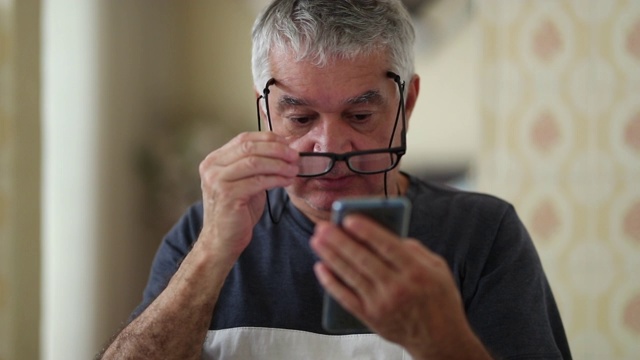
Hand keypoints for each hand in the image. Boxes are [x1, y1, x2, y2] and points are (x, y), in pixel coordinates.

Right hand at [198, 132, 298, 259]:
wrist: (222, 240)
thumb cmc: (236, 211)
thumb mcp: (243, 181)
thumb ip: (254, 165)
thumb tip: (282, 149)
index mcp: (214, 160)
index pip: (243, 139)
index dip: (267, 139)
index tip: (287, 143)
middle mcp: (212, 167)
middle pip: (249, 147)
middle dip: (276, 150)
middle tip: (295, 156)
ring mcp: (217, 181)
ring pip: (254, 163)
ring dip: (279, 164)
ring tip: (293, 169)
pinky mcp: (227, 195)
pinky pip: (257, 181)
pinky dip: (276, 179)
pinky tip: (286, 181)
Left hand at [310, 215, 487, 358]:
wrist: (440, 338)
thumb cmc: (438, 299)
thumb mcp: (438, 268)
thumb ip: (414, 249)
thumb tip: (384, 234)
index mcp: (416, 271)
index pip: (387, 246)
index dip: (366, 231)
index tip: (348, 219)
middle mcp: (398, 288)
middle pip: (363, 259)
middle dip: (340, 241)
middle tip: (323, 227)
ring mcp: (382, 304)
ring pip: (351, 275)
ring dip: (331, 256)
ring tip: (317, 241)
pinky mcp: (371, 318)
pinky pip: (345, 298)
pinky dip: (331, 283)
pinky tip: (321, 268)